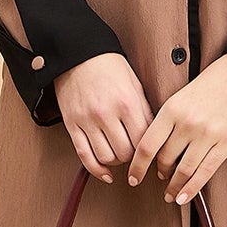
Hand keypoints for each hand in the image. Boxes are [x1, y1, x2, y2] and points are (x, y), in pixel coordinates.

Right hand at [54, 52, 155, 180]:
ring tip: (119, 153)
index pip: (143, 140)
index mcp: (126, 103)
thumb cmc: (108, 67)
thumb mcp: (135, 84)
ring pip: (106, 157)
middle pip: (125, 153)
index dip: (149, 150)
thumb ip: (144, 111)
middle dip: (133, 157)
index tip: (151, 151)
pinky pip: (84, 155)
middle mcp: (106, 113)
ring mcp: (87, 120)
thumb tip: (154, 136)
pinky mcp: (72, 124)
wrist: (78, 54)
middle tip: (135, 152)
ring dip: (116, 161)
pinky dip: (96, 169)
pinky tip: (105, 172)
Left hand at [127, 53, 226, 204]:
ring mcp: (209, 134)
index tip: (133, 177)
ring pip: (184, 170)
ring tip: (170, 194)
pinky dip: (193, 188)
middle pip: (165, 159)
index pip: (147, 145)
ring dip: (174, 186)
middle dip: (160, 173)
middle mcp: (188, 123)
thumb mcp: (182, 95)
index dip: (137, 166)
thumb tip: (156, 149)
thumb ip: (168, 120)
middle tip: (160, 178)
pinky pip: (206, 171)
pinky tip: (184, 197)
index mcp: (172, 109)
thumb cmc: (213, 83)